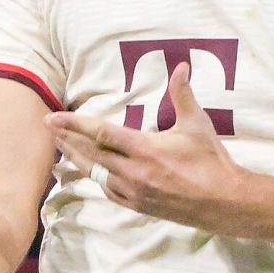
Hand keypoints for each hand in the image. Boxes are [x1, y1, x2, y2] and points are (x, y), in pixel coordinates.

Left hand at [45, 62, 246, 231]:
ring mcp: (134, 192)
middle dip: (67, 140)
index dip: (74, 124)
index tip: (53, 118)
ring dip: (77, 160)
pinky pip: (109, 191)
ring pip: (96, 174)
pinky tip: (91, 172)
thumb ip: (183, 94)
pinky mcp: (139, 206)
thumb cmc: (212, 162)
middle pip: (90, 154)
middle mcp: (134, 172)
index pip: (100, 133)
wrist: (223, 202)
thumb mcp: (197, 124)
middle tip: (50, 128)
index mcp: (145, 149)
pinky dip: (97, 179)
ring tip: (62, 148)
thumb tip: (181, 67)